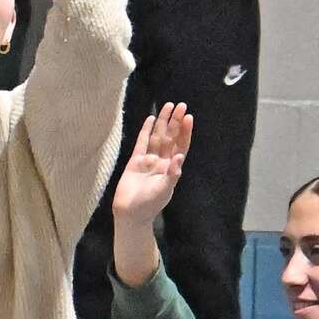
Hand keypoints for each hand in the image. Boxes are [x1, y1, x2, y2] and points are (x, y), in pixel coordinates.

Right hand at [113, 102, 193, 231]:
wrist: (130, 213)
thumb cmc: (149, 205)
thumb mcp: (164, 191)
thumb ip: (172, 174)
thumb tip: (179, 157)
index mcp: (171, 168)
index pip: (181, 146)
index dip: (185, 132)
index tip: (188, 117)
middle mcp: (162, 162)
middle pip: (170, 137)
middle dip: (175, 121)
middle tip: (181, 105)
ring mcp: (148, 160)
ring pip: (157, 137)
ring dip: (162, 122)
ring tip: (167, 106)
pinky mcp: (135, 161)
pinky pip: (142, 143)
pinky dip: (146, 131)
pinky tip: (150, 119)